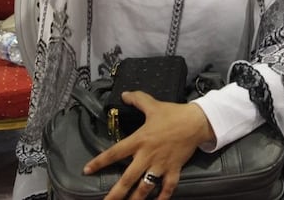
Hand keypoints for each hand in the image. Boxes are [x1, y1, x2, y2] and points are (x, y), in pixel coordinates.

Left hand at [83, 92, 214, 199]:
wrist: (197, 122)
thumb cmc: (173, 114)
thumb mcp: (153, 105)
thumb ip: (137, 99)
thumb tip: (124, 94)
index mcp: (139, 140)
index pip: (115, 152)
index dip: (100, 162)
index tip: (86, 171)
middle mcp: (147, 156)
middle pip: (128, 178)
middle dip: (116, 193)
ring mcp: (161, 165)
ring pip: (146, 187)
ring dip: (136, 199)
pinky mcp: (174, 169)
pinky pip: (168, 187)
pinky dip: (163, 197)